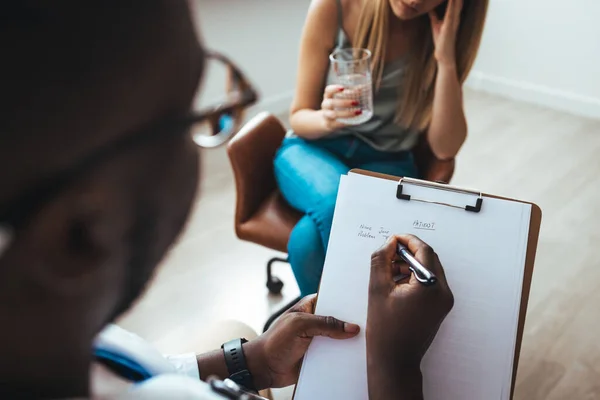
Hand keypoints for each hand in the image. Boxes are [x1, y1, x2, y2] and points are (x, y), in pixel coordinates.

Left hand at [246, 295, 359, 388]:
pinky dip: (345, 357)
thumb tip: (351, 327)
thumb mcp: (299, 325)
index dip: (349, 301)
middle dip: (353, 323)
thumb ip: (325, 324)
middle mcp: (318, 321)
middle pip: (342, 320)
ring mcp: (321, 338)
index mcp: (312, 306)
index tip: (366, 303)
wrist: (264, 367)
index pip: (335, 299)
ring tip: (368, 343)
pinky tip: (357, 358)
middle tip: (370, 325)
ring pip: (342, 338)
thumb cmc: (275, 341)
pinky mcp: (322, 355)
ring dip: (350, 342)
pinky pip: (338, 354)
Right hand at [320, 84, 361, 131]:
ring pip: (334, 114)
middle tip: (356, 102)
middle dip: (344, 102)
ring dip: (347, 113)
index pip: (328, 90)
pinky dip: (346, 123)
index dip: (334, 89)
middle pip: (331, 103)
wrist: (328, 120)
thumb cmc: (338, 106)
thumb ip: (351, 93)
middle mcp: (325, 105)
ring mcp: (327, 115)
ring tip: (358, 112)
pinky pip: (337, 124)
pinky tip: (355, 122)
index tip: (343, 88)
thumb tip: (362, 87)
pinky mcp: (330, 124)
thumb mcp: (342, 98)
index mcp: (328, 96)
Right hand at [366, 235, 453, 398]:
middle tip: (389, 253)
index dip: (407, 240)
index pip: (423, 250)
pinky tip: (397, 283)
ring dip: (411, 265)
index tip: (393, 239)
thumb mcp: (377, 288)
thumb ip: (382, 260)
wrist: (394, 360)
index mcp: (430, 286)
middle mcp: (443, 292)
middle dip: (408, 252)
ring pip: (429, 270)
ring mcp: (444, 301)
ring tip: (389, 271)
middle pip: (429, 258)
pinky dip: (415, 277)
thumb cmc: (385, 330)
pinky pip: (430, 283)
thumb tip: (389, 243)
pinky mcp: (440, 307)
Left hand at [429, 0, 462, 66]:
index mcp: (453, 14)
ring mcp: (454, 20)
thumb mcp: (435, 24)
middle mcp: (455, 15)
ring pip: (456, 3)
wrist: (443, 55)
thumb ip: (434, 14)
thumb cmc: (441, 40)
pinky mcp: (450, 25)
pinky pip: (452, 12)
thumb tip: (429, 7)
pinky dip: (453, 4)